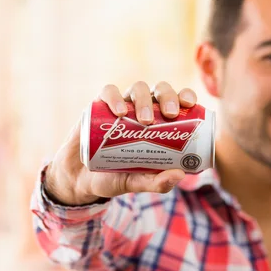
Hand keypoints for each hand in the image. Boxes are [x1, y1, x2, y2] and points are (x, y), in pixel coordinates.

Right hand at [44, 81, 196, 205]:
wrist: (80, 179)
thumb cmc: (115, 176)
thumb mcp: (137, 182)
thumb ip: (156, 182)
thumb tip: (180, 175)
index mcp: (158, 120)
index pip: (176, 100)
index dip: (185, 95)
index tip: (190, 104)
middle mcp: (141, 108)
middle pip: (159, 90)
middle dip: (167, 97)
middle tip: (169, 115)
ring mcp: (120, 104)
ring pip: (137, 88)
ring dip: (144, 100)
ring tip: (144, 120)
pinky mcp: (98, 105)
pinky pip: (108, 92)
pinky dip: (115, 98)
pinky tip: (120, 112)